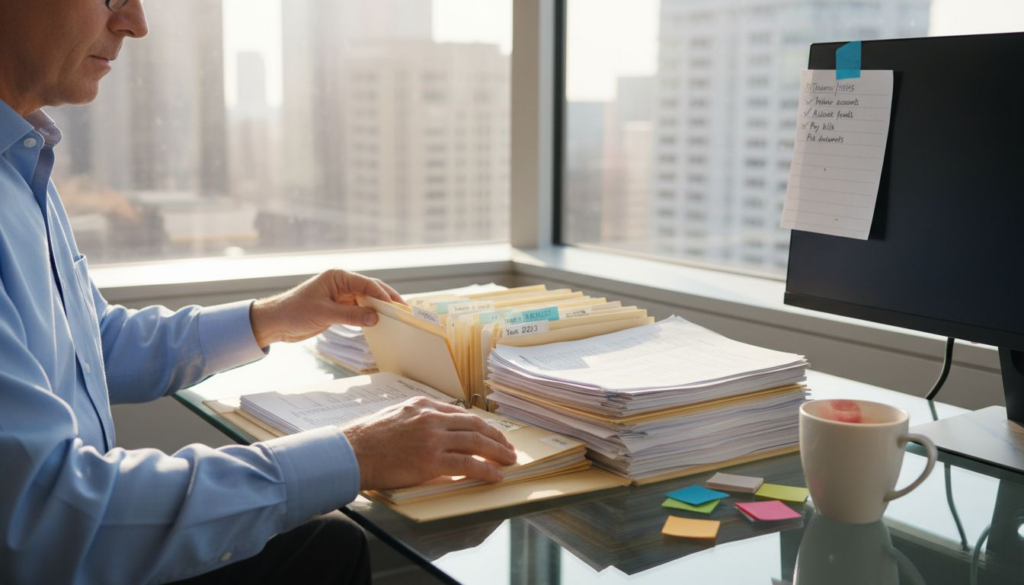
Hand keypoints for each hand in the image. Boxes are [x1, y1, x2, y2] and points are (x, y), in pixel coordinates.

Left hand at [249, 269, 403, 346]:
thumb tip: (376, 318)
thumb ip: (351, 316)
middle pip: (371, 289)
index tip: (396, 307)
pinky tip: (381, 323)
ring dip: (381, 308)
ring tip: (398, 318)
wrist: (275, 322)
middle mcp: (342, 283)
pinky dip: (370, 316)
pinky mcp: (339, 308)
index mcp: (338, 277)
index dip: (383, 295)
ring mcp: (341, 296)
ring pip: (367, 300)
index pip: (367, 283)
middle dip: (388, 300)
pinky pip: (360, 310)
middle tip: (405, 311)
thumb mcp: (324, 314)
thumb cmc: (294, 312)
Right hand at [341, 397, 517, 490]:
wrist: (351, 452)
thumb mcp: (396, 416)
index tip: (491, 434)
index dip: (481, 425)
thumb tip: (438, 433)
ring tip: (508, 460)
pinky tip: (495, 474)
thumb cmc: (367, 439)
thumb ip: (418, 420)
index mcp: (423, 405)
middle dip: (496, 437)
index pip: (461, 414)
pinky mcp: (431, 460)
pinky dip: (486, 469)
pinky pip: (467, 464)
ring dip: (497, 452)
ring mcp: (432, 438)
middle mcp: (431, 418)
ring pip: (475, 442)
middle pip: (474, 425)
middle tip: (508, 448)